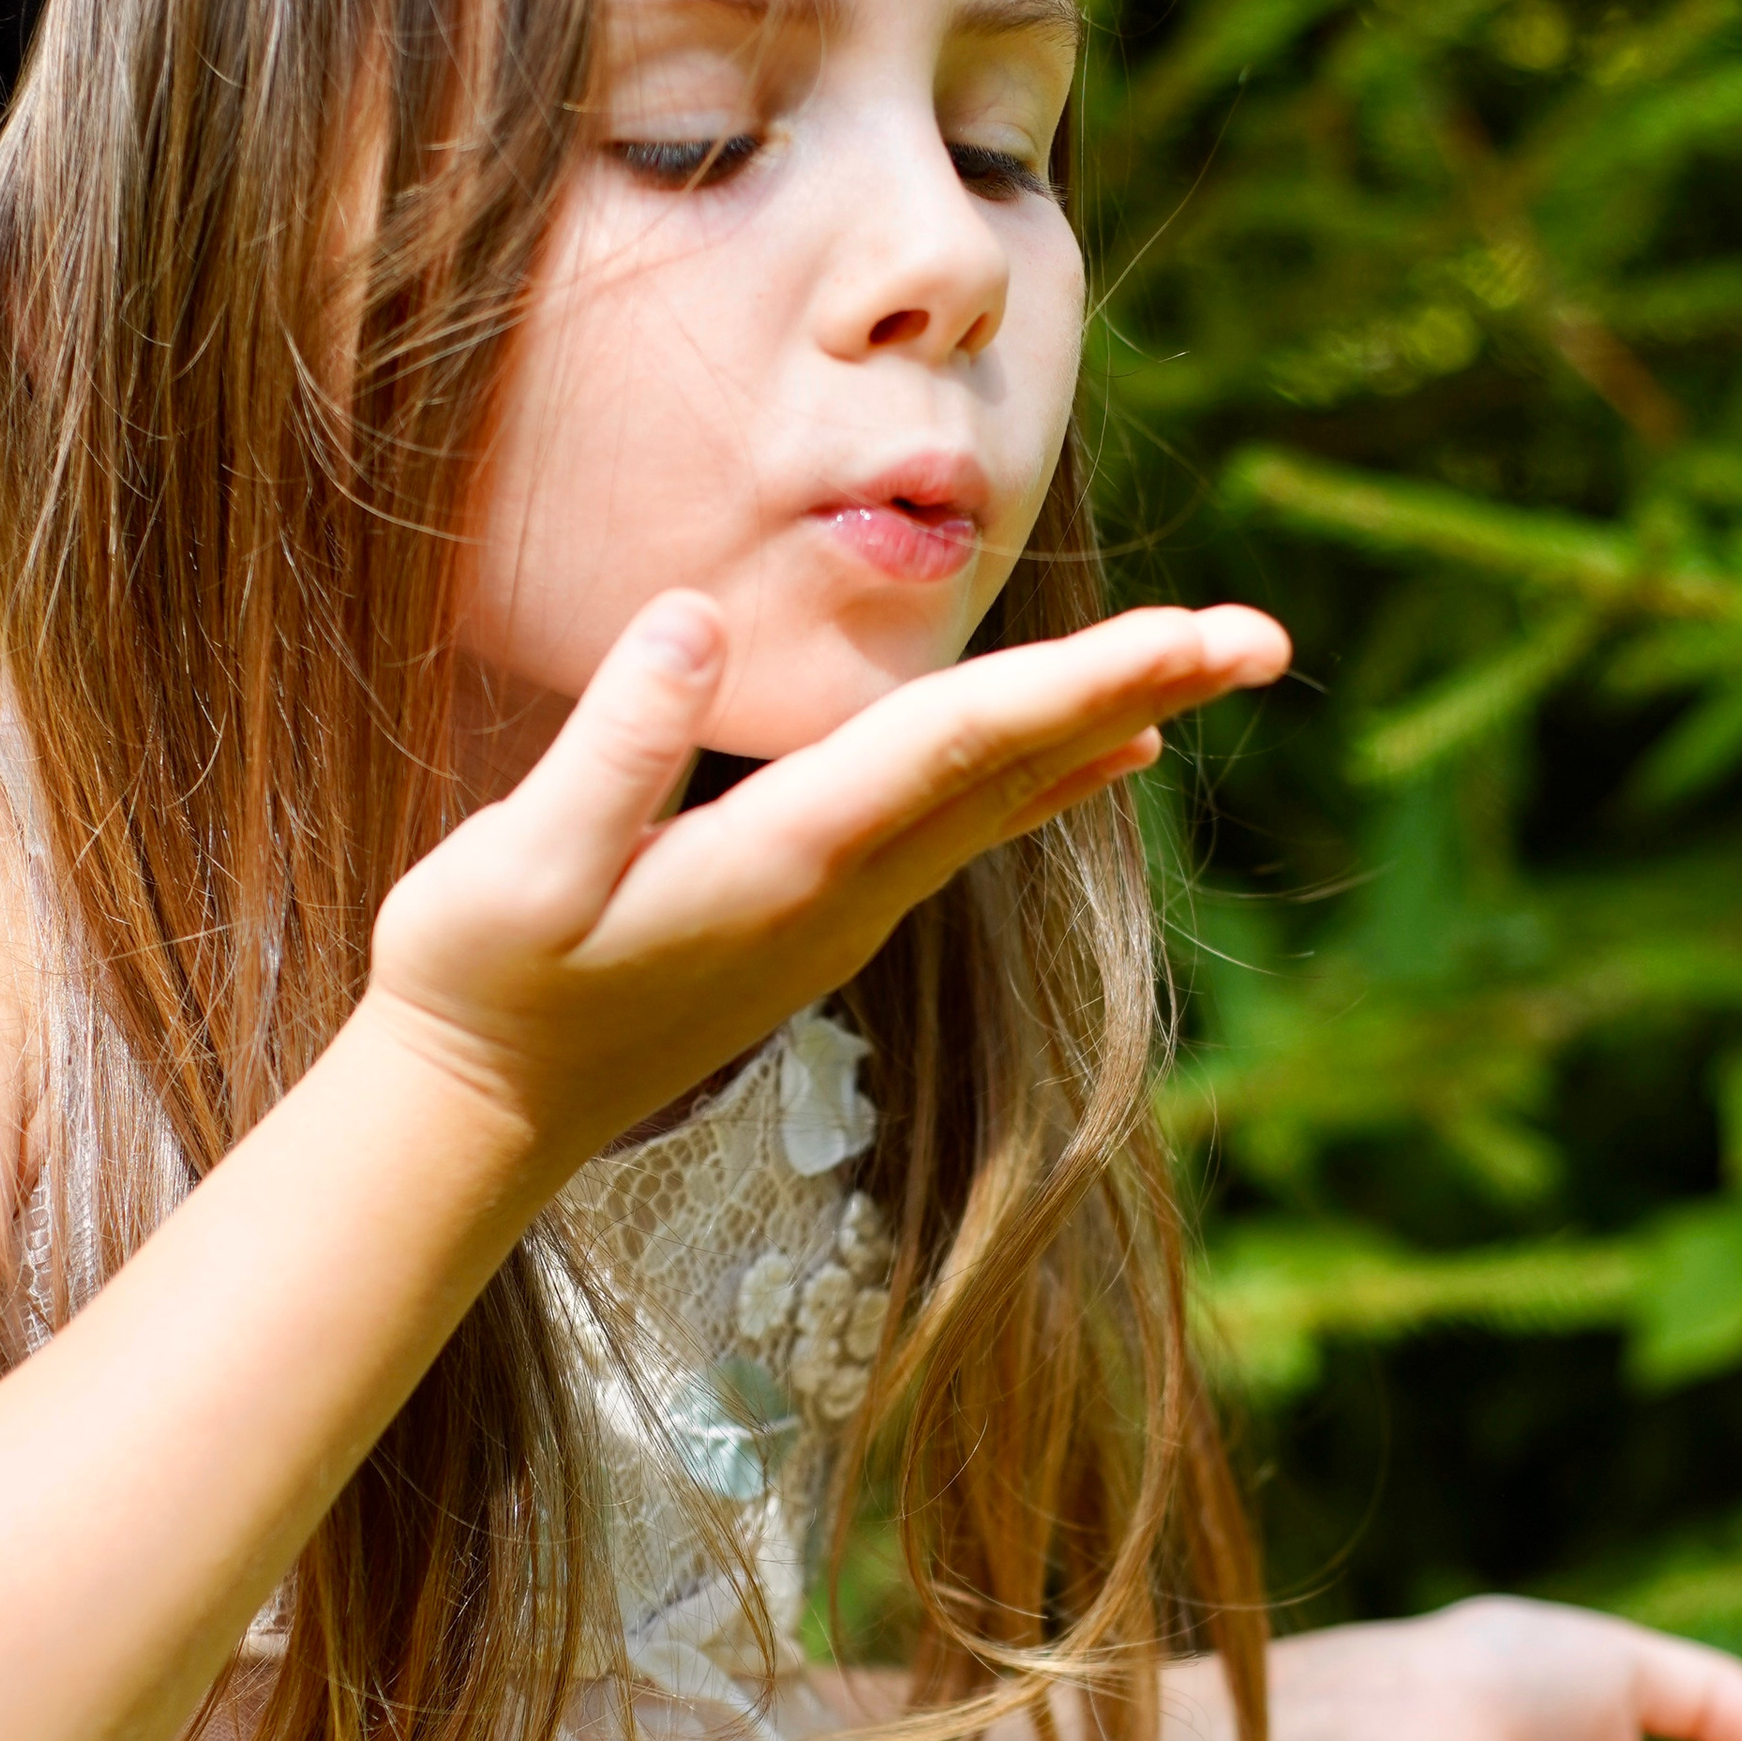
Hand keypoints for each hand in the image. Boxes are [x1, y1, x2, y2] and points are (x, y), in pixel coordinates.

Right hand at [367, 587, 1289, 1161]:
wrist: (474, 1122)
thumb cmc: (479, 985)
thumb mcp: (516, 866)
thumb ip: (613, 746)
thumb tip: (692, 618)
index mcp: (785, 857)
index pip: (961, 742)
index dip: (1086, 679)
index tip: (1201, 641)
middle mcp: (842, 888)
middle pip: (1017, 766)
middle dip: (1142, 690)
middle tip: (1266, 636)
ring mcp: (839, 912)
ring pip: (1003, 797)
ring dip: (1107, 722)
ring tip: (1210, 665)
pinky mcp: (815, 918)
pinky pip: (963, 825)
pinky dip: (1043, 773)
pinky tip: (1102, 754)